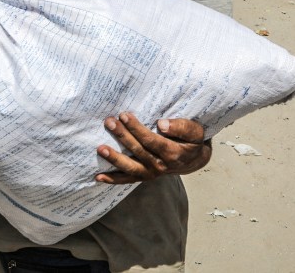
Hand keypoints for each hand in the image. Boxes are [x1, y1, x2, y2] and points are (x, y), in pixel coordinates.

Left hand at [96, 113, 210, 183]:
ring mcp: (152, 173)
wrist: (194, 159)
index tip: (124, 115)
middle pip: (138, 151)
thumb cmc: (192, 141)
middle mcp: (161, 166)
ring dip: (114, 158)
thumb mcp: (195, 131)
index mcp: (173, 153)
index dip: (136, 128)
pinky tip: (98, 177)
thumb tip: (162, 124)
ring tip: (100, 148)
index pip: (151, 140)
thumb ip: (182, 127)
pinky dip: (113, 179)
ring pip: (131, 167)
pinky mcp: (145, 176)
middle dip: (122, 136)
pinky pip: (128, 179)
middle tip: (109, 122)